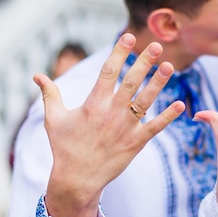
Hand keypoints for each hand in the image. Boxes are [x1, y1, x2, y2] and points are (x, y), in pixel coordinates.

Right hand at [35, 33, 184, 216]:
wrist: (76, 179)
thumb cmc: (65, 148)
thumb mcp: (54, 119)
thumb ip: (50, 94)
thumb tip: (37, 75)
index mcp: (93, 103)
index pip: (108, 71)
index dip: (120, 52)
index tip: (130, 37)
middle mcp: (111, 112)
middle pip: (131, 82)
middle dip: (144, 62)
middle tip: (157, 45)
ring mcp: (125, 128)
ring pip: (145, 101)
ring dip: (158, 83)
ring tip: (169, 66)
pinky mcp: (136, 143)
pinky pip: (155, 127)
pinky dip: (168, 116)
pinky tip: (181, 104)